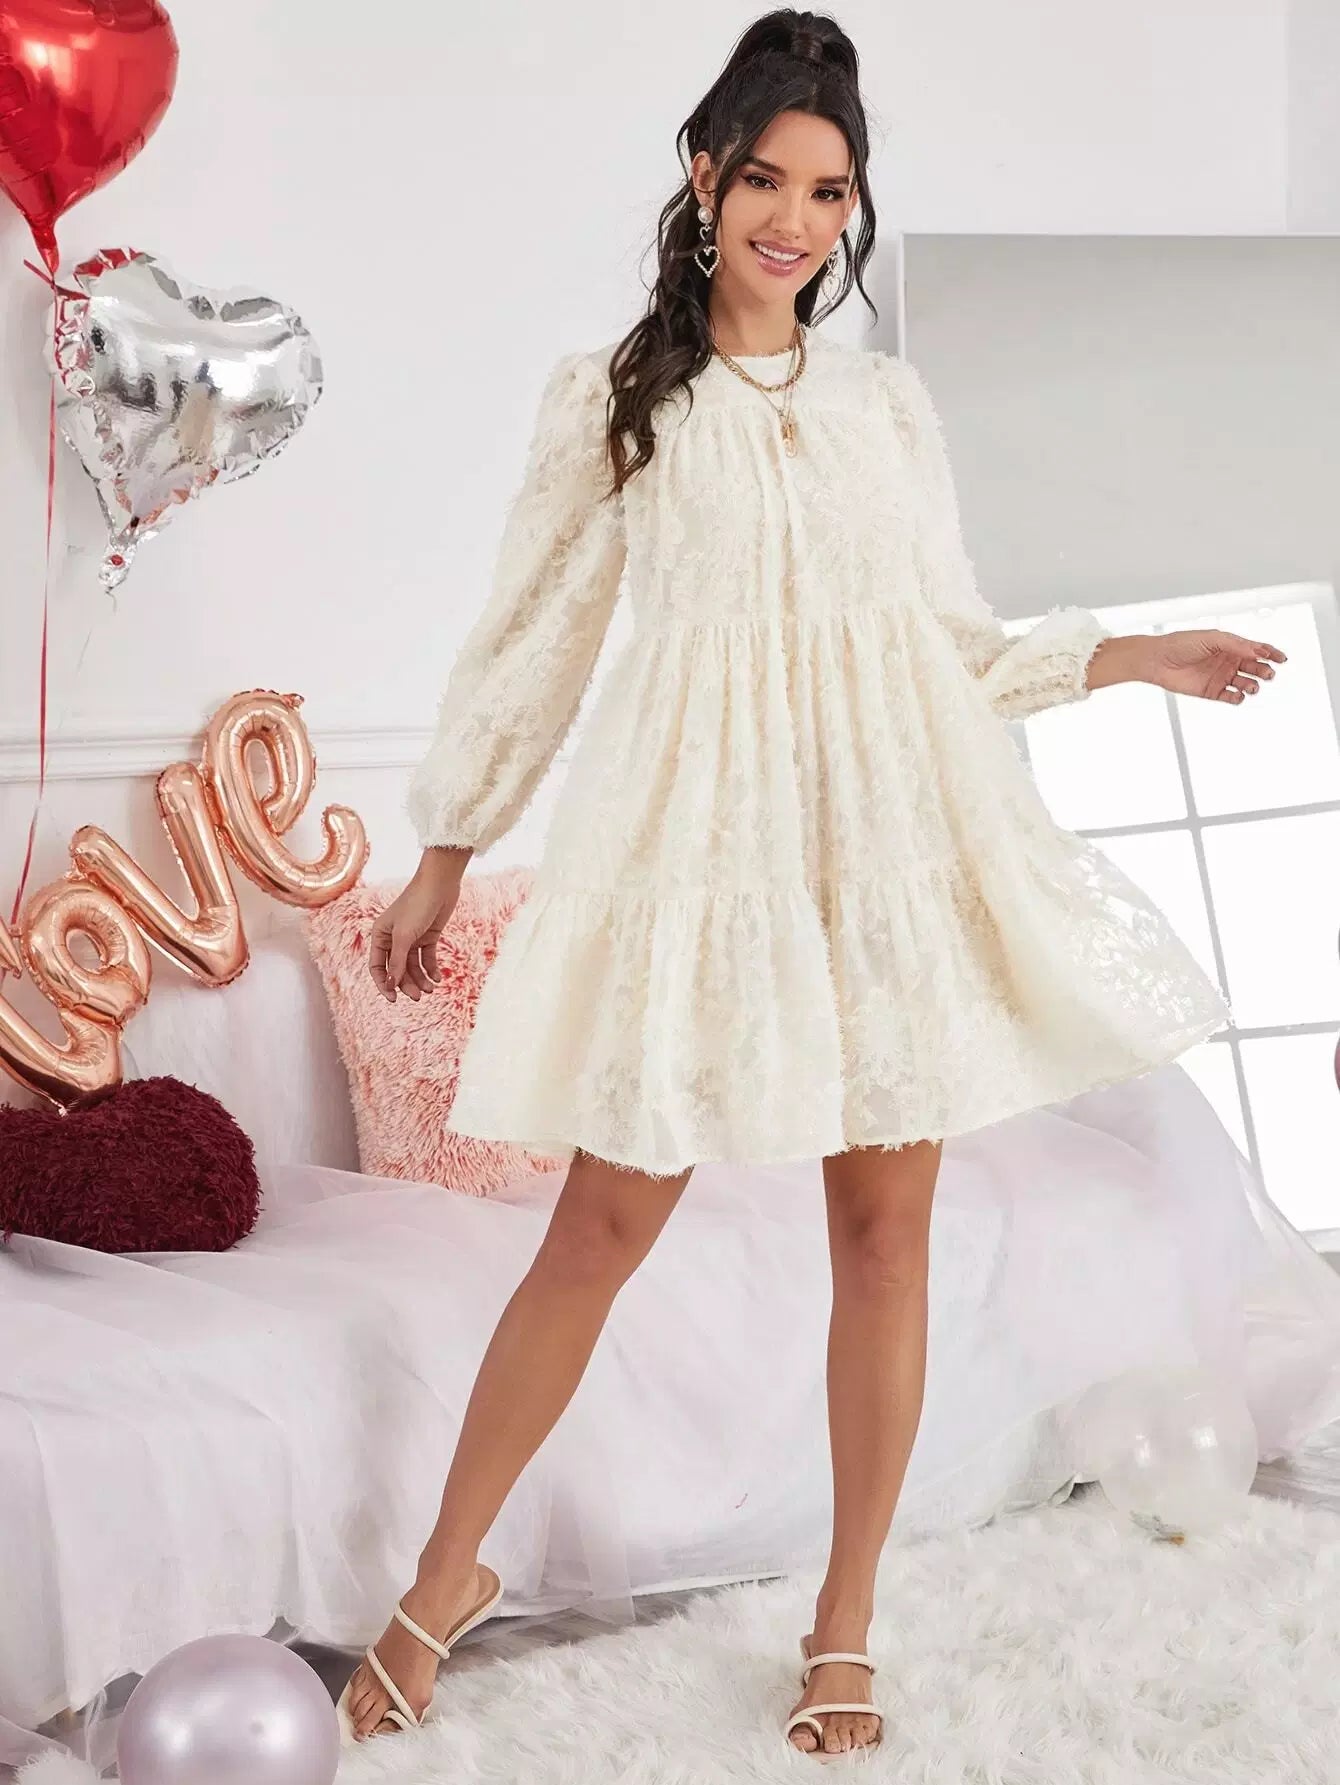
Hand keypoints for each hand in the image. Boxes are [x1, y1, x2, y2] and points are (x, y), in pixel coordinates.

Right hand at [368, 868, 459, 1002]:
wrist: (440, 884)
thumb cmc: (417, 905)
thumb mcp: (405, 935)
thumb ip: (398, 961)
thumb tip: (391, 984)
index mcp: (380, 936)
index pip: (377, 967)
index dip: (384, 984)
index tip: (393, 999)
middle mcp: (393, 938)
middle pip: (397, 969)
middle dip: (407, 984)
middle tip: (419, 997)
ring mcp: (411, 938)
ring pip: (413, 967)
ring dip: (421, 979)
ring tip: (431, 989)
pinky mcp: (428, 936)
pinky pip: (427, 959)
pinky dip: (432, 970)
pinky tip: (438, 979)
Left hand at [1141, 628, 1286, 702]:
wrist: (1158, 661)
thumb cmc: (1180, 644)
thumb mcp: (1212, 638)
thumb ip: (1235, 644)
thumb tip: (1256, 650)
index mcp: (1230, 645)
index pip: (1256, 649)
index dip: (1271, 653)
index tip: (1281, 658)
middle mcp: (1227, 661)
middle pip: (1255, 667)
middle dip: (1264, 671)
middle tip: (1267, 673)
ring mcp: (1221, 677)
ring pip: (1245, 683)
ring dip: (1253, 685)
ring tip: (1252, 686)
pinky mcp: (1212, 692)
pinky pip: (1230, 697)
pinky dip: (1238, 698)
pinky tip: (1238, 695)